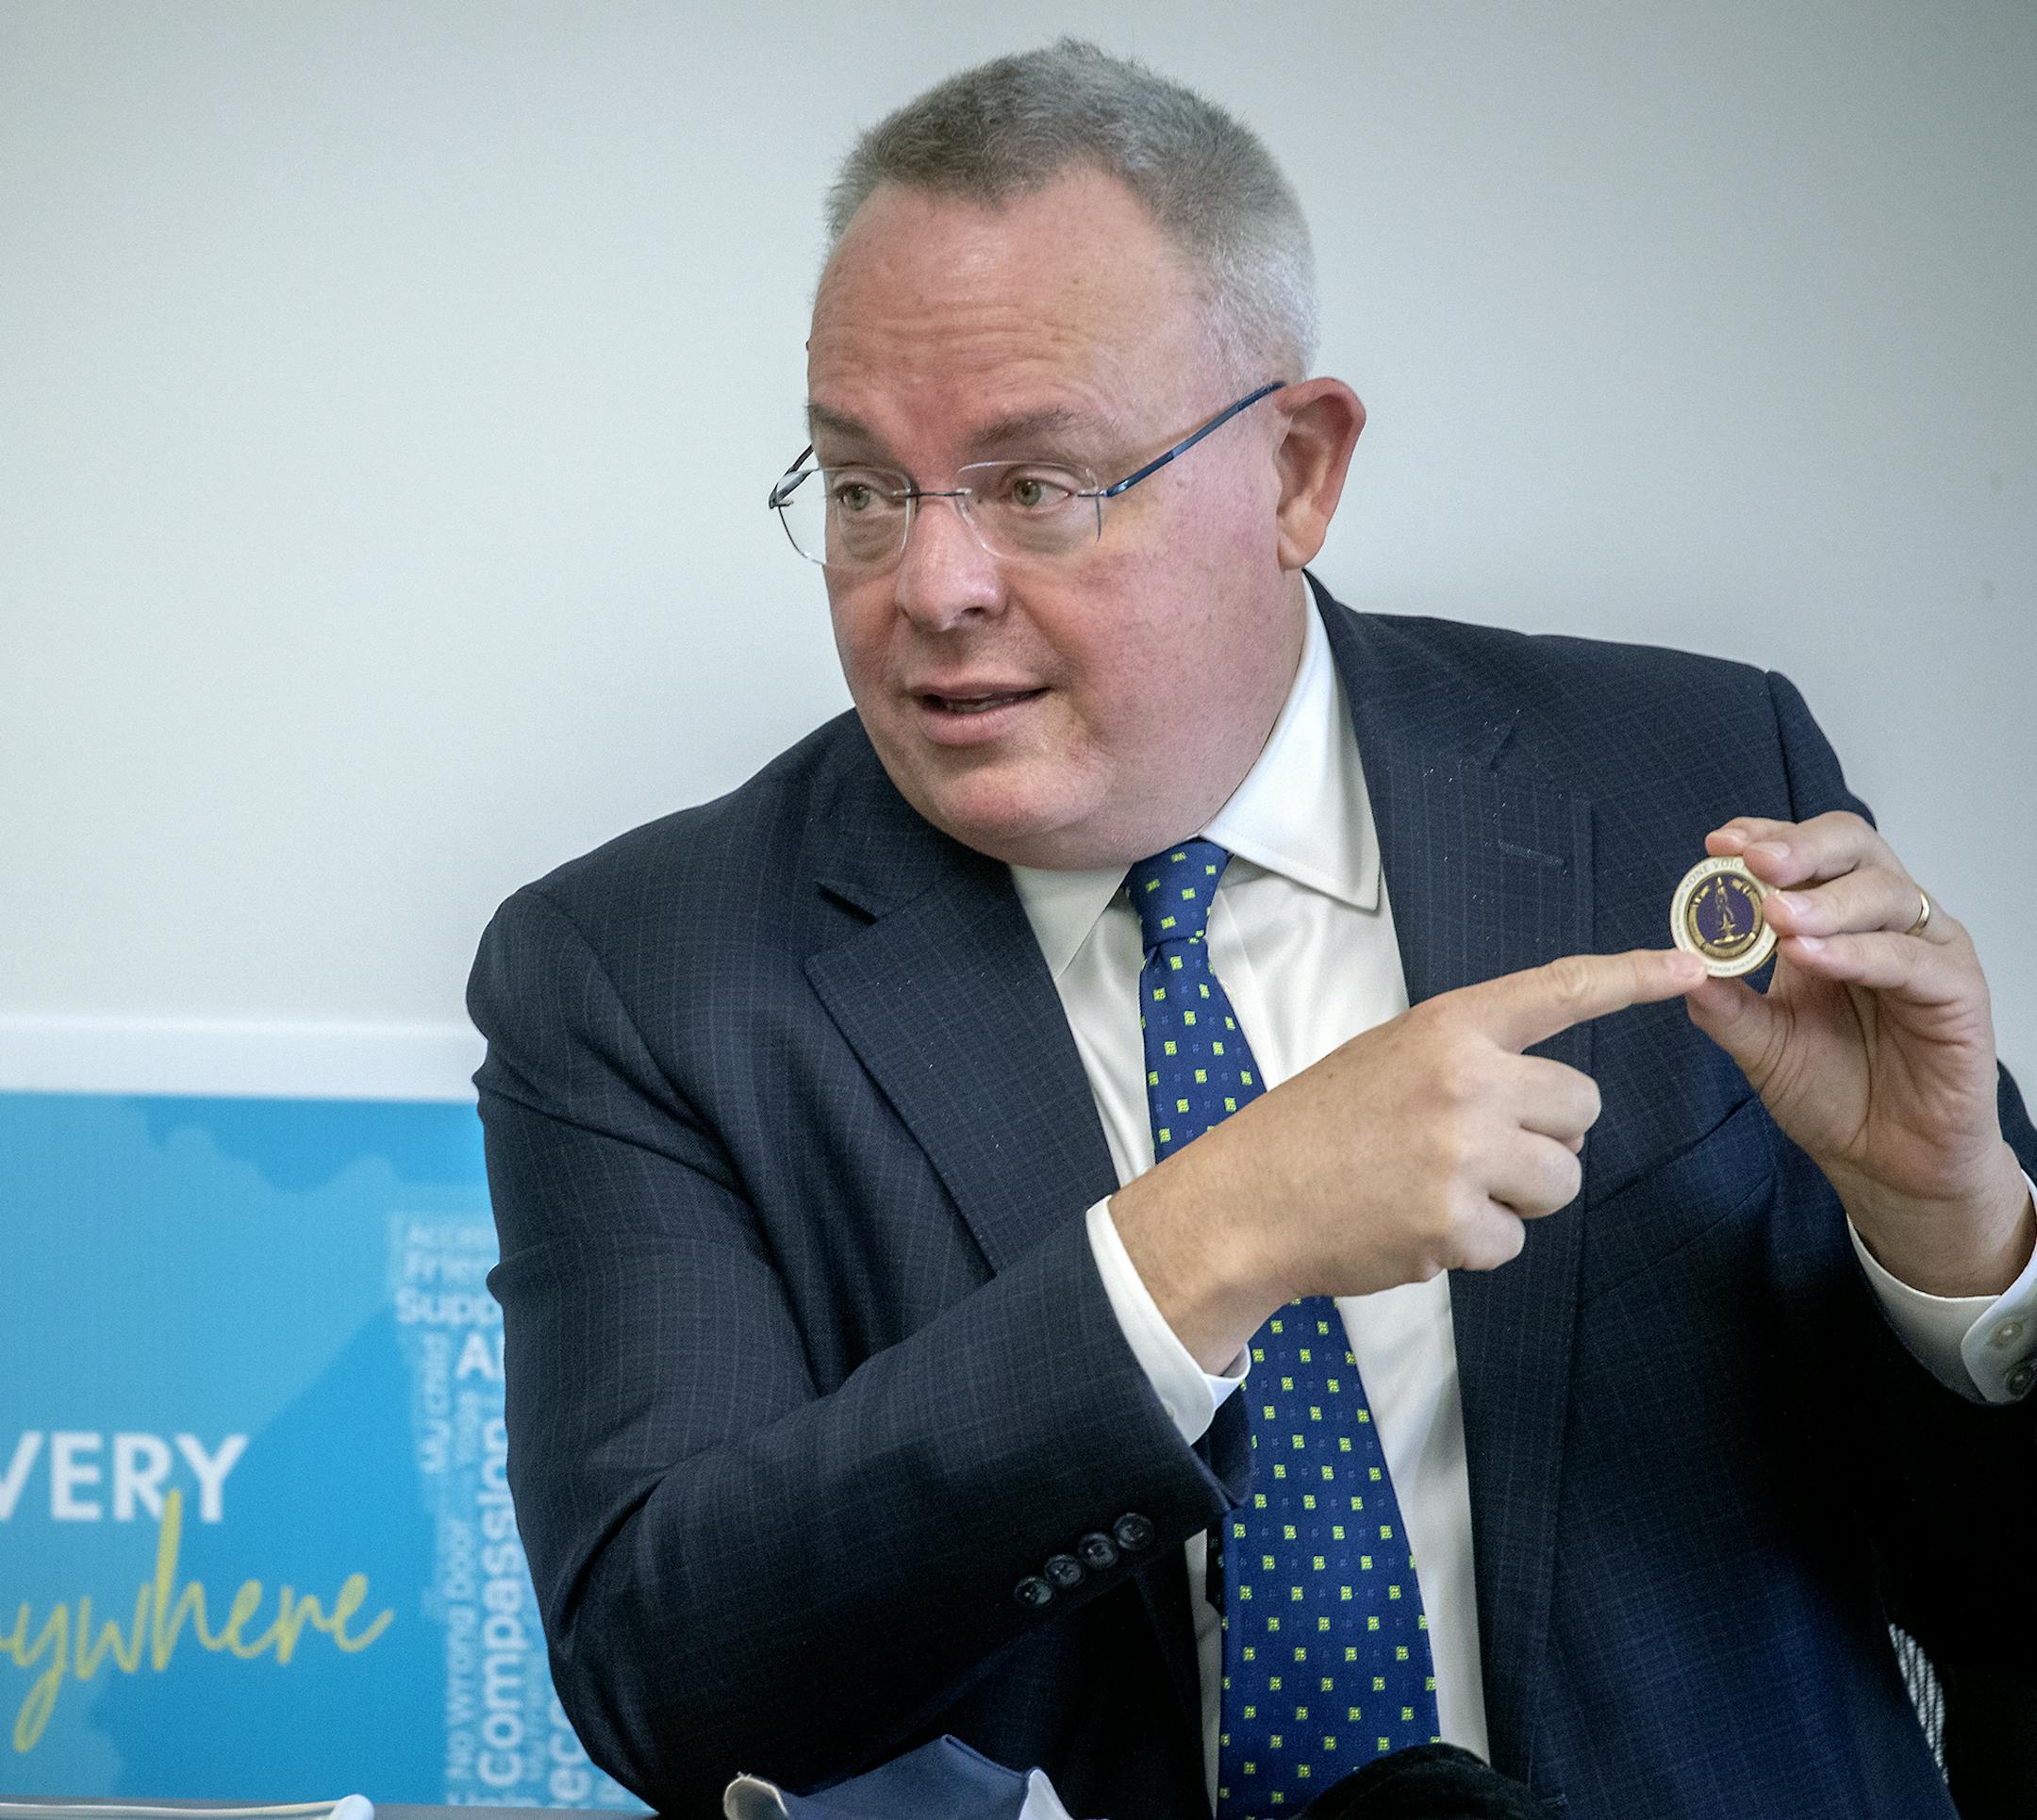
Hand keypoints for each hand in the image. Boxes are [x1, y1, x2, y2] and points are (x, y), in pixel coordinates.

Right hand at [1111, 947, 1705, 1371]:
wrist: (1250, 1199)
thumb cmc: (1319, 1126)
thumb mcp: (1391, 1056)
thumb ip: (1471, 1058)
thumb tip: (1550, 1102)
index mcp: (1447, 1027)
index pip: (1559, 991)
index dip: (1631, 977)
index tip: (1691, 963)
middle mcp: (1465, 1081)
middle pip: (1582, 1107)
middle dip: (1547, 1135)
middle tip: (1477, 1148)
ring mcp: (1462, 1154)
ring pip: (1564, 1179)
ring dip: (1521, 1196)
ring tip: (1446, 1188)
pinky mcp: (1455, 1224)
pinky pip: (1517, 1240)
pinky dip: (1477, 1244)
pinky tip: (1420, 1226)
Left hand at [1687, 813, 2033, 1295]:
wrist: (1885, 1163)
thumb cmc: (1832, 1092)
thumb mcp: (1761, 1045)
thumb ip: (1725, 1006)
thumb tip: (1678, 967)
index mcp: (1834, 921)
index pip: (1807, 854)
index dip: (1766, 838)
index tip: (1719, 843)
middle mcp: (1884, 923)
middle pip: (1855, 849)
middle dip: (1800, 848)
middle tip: (1753, 862)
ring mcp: (1926, 952)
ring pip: (1885, 894)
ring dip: (1824, 902)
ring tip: (1773, 916)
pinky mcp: (1959, 992)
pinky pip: (1911, 958)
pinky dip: (1859, 952)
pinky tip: (1813, 958)